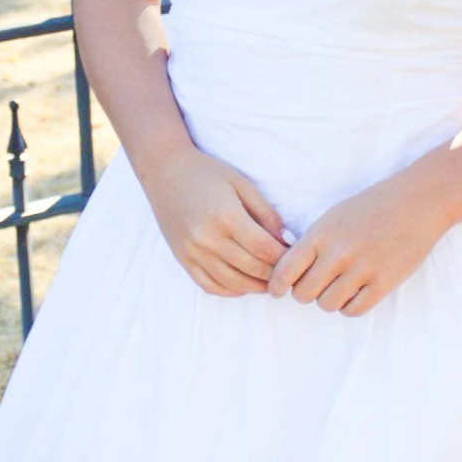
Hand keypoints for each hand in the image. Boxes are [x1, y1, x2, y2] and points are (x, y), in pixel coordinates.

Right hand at [142, 144, 288, 296]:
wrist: (164, 171)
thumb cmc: (206, 172)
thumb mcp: (241, 183)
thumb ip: (265, 212)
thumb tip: (286, 240)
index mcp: (226, 217)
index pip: (264, 249)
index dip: (284, 258)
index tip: (296, 258)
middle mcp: (207, 239)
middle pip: (251, 269)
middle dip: (274, 275)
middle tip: (288, 274)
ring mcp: (192, 252)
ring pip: (232, 283)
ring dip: (255, 287)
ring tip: (270, 283)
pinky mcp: (182, 259)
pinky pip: (209, 285)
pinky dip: (230, 290)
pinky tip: (243, 285)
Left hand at [266, 173, 447, 315]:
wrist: (416, 203)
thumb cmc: (372, 207)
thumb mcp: (334, 216)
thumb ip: (312, 242)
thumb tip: (288, 271)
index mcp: (321, 234)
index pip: (285, 271)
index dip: (278, 286)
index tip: (278, 291)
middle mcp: (338, 253)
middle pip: (304, 294)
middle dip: (306, 292)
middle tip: (316, 284)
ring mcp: (362, 269)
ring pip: (327, 304)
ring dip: (330, 299)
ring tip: (340, 285)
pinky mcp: (384, 283)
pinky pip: (353, 310)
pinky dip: (350, 306)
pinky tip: (356, 292)